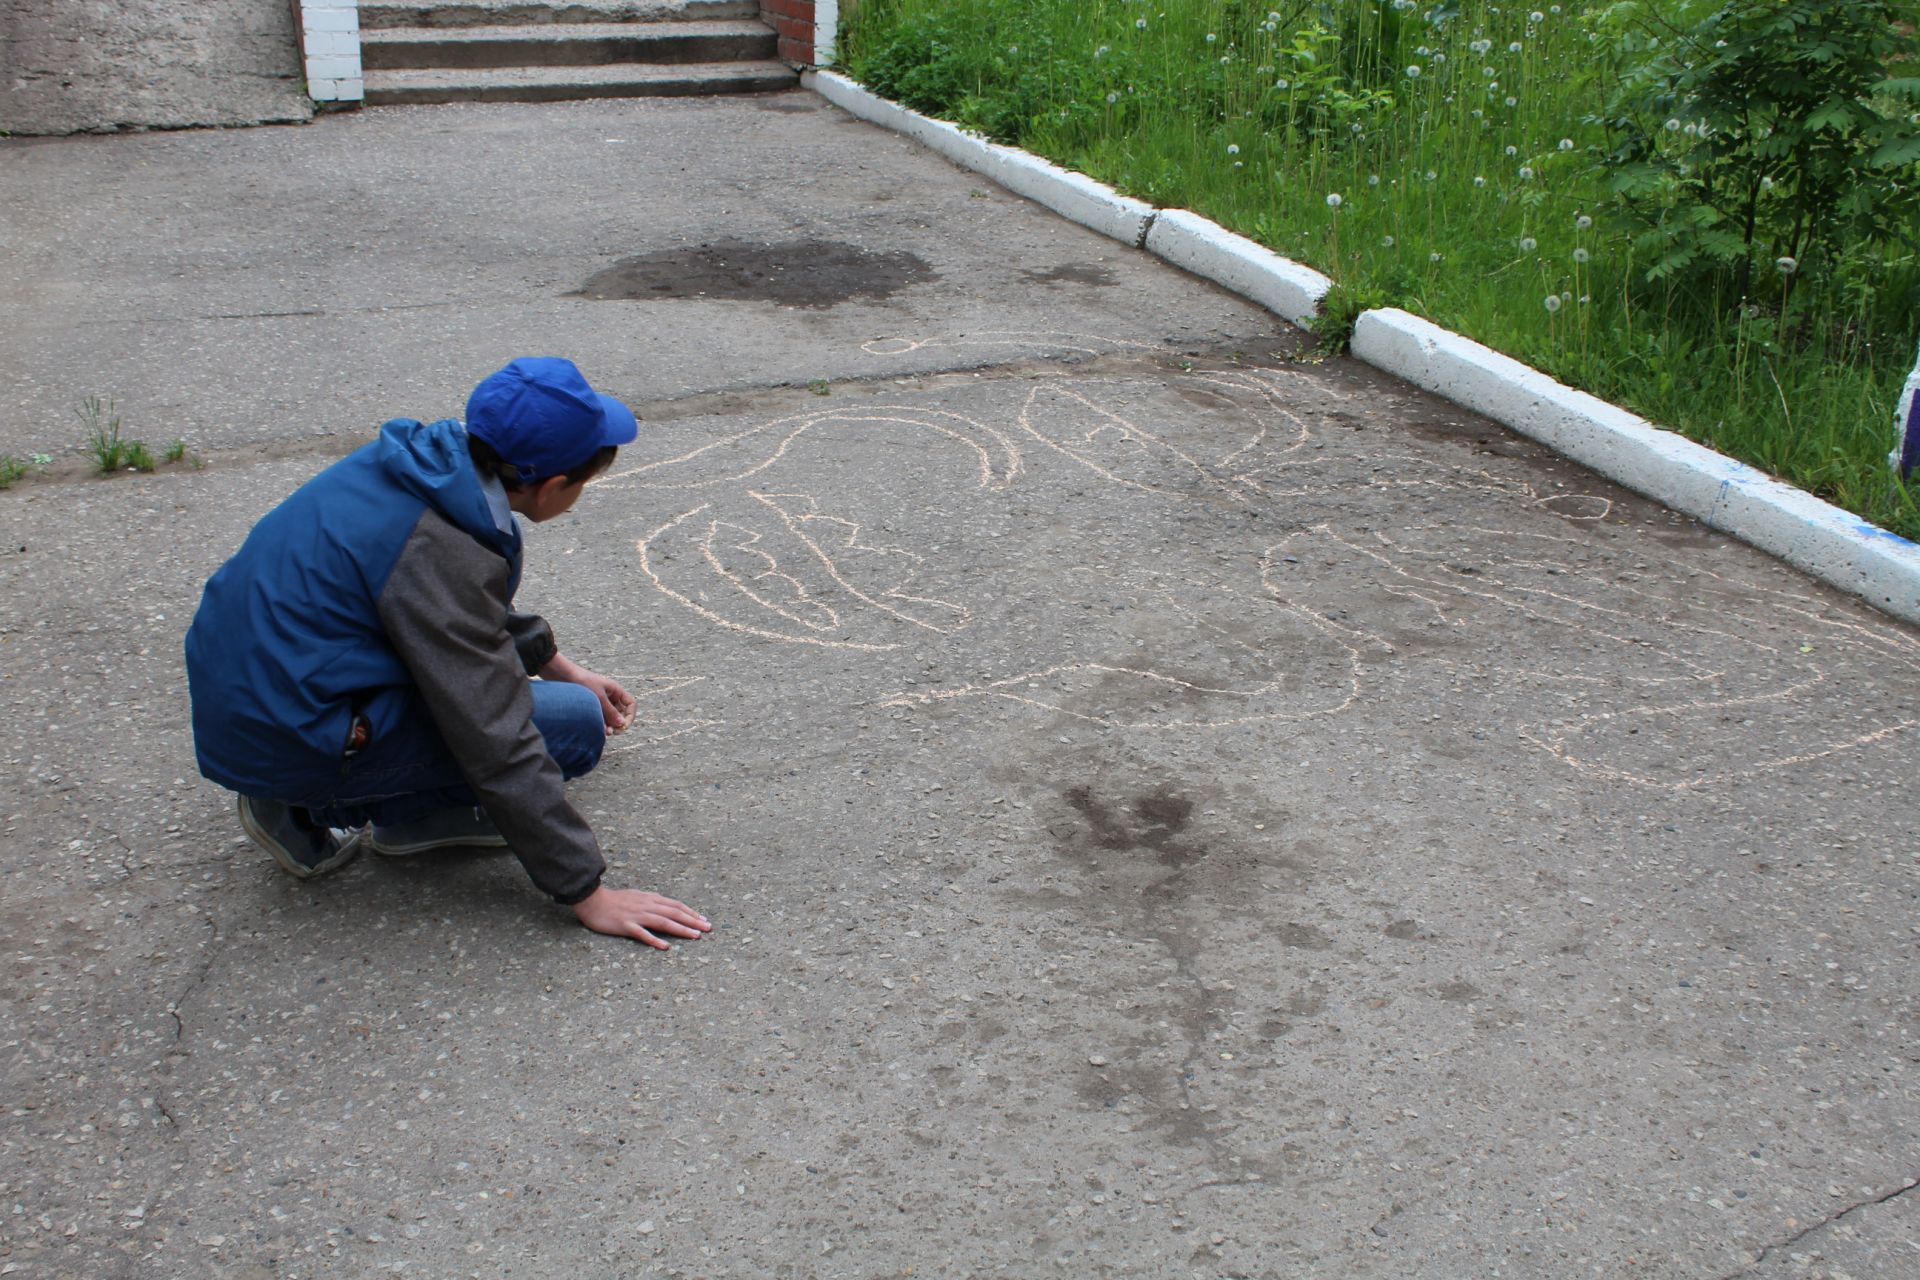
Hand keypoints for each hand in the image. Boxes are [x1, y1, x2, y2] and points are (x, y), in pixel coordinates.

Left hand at [540, 654, 636, 732]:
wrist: (561, 675)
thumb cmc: (582, 682)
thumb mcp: (599, 697)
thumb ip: (611, 712)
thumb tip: (622, 724)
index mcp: (615, 690)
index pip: (630, 704)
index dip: (630, 715)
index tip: (624, 725)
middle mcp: (610, 696)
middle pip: (621, 713)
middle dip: (619, 723)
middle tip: (614, 732)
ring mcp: (600, 702)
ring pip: (610, 717)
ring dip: (610, 726)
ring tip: (605, 732)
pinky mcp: (591, 707)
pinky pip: (600, 718)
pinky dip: (601, 724)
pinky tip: (598, 730)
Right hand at [572, 885, 711, 948]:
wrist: (592, 900)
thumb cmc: (614, 900)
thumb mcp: (637, 896)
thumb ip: (652, 901)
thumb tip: (666, 906)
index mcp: (650, 899)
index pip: (676, 905)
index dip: (691, 912)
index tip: (704, 920)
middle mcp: (647, 906)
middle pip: (674, 913)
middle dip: (693, 921)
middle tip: (708, 929)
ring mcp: (637, 915)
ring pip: (663, 922)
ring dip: (681, 929)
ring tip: (695, 936)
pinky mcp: (626, 925)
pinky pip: (642, 933)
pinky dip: (655, 940)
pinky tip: (665, 947)